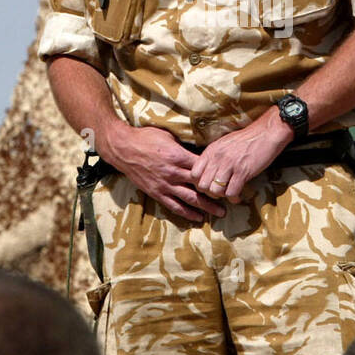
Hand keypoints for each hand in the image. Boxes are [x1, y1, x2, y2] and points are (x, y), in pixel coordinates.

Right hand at [102, 123, 225, 222]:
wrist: (123, 149)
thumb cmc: (146, 138)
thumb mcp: (168, 136)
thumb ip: (184, 146)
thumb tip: (199, 150)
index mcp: (178, 156)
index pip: (203, 168)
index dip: (217, 174)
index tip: (229, 178)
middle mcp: (173, 173)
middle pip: (200, 186)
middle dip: (217, 194)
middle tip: (231, 200)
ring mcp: (165, 185)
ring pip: (190, 199)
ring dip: (206, 207)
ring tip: (220, 213)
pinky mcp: (156, 193)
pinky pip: (174, 206)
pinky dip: (187, 213)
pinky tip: (198, 218)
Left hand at [190, 111, 293, 202]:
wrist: (266, 133)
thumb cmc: (246, 140)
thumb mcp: (223, 144)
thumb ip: (213, 157)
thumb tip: (207, 172)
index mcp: (211, 151)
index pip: (194, 173)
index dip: (200, 182)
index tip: (210, 184)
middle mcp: (217, 158)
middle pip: (202, 185)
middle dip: (210, 192)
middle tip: (219, 192)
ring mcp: (229, 165)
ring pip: (215, 191)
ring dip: (222, 196)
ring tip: (229, 193)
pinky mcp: (242, 171)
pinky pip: (231, 192)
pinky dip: (234, 197)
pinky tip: (238, 196)